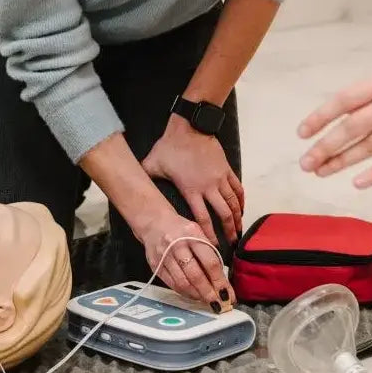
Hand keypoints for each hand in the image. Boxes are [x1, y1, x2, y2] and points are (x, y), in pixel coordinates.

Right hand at [133, 207, 232, 307]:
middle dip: (209, 293)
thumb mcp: (198, 232)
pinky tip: (193, 295)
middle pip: (195, 275)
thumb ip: (209, 252)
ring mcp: (163, 256)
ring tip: (206, 301)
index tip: (228, 294)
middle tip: (218, 304)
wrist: (153, 223)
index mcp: (191, 233)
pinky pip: (171, 284)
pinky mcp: (154, 265)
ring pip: (182, 282)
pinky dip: (184, 292)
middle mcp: (176, 245)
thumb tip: (221, 279)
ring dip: (197, 295)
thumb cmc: (180, 229)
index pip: (209, 262)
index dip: (220, 281)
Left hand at [141, 115, 243, 245]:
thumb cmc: (170, 146)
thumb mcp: (153, 164)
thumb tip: (130, 184)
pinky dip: (241, 200)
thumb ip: (145, 177)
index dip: (208, 234)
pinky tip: (242, 209)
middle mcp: (208, 187)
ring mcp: (219, 178)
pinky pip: (237, 188)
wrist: (190, 127)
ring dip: (237, 218)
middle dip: (228, 230)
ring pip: (233, 202)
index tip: (212, 245)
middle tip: (231, 243)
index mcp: (191, 190)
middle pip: (223, 214)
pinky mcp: (226, 169)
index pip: (202, 218)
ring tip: (239, 230)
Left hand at [298, 51, 371, 187]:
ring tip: (320, 171)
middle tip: (305, 162)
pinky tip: (357, 182)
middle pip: (351, 128)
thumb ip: (371, 92)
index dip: (320, 118)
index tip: (302, 133)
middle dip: (325, 147)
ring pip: (368, 147)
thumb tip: (343, 112)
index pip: (343, 101)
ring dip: (342, 161)